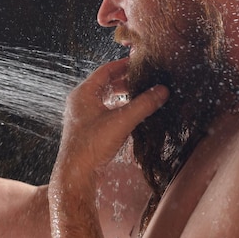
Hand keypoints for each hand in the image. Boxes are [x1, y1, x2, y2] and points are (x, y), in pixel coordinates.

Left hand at [53, 58, 168, 186]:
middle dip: (125, 80)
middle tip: (144, 77)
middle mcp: (80, 101)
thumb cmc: (92, 146)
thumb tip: (162, 90)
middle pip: (105, 83)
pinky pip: (104, 110)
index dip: (123, 65)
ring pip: (105, 98)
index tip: (139, 62)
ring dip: (122, 94)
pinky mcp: (86, 128)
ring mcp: (82, 115)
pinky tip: (131, 113)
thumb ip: (143, 104)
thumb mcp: (122, 121)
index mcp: (83, 93)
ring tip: (140, 93)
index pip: (106, 70)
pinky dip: (118, 107)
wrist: (76, 176)